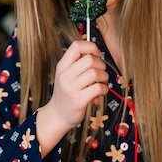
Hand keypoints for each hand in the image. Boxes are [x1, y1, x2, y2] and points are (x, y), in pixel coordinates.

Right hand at [36, 40, 108, 154]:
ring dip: (104, 77)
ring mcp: (71, 88)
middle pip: (89, 59)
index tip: (97, 54)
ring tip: (101, 83)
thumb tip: (97, 53)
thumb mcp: (66, 75)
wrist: (57, 115)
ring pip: (95, 73)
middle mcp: (64, 75)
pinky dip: (104, 89)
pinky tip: (101, 92)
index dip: (91, 47)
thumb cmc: (66, 93)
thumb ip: (78, 63)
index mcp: (62, 66)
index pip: (76, 46)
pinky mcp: (78, 100)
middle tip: (101, 73)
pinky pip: (98, 88)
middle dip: (101, 65)